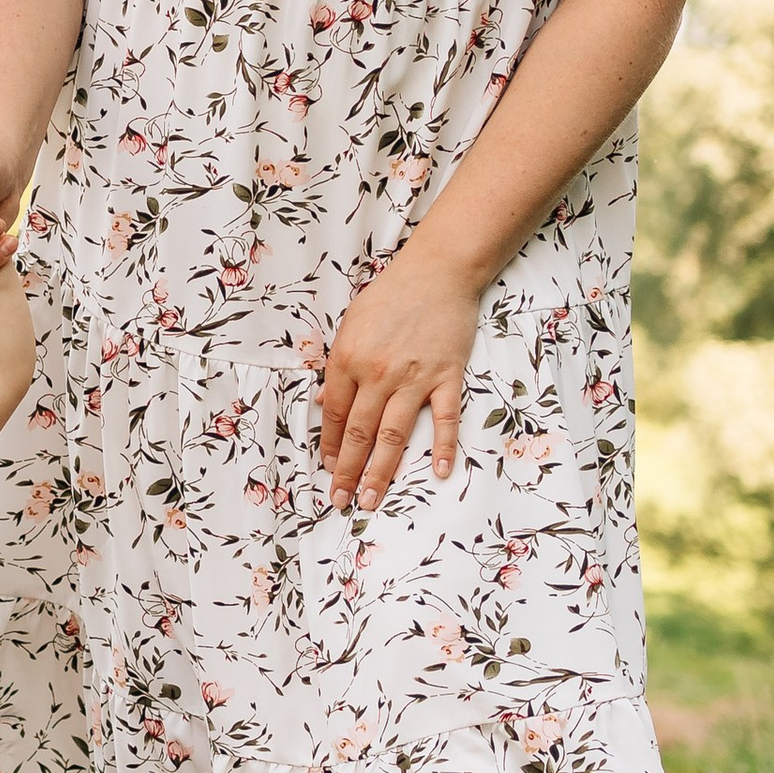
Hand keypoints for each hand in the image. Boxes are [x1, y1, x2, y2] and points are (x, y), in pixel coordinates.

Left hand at [317, 240, 483, 511]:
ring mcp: (414, 378)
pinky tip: (439, 473)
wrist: (438, 271)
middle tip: (341, 501)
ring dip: (381, 472)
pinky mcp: (447, 377)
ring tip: (371, 499)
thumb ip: (339, 367)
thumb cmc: (391, 296)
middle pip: (358, 433)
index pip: (333, 415)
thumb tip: (327, 403)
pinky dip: (443, 447)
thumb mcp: (351, 325)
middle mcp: (378, 374)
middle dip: (347, 471)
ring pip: (393, 436)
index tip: (327, 470)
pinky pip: (445, 420)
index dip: (328, 447)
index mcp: (348, 359)